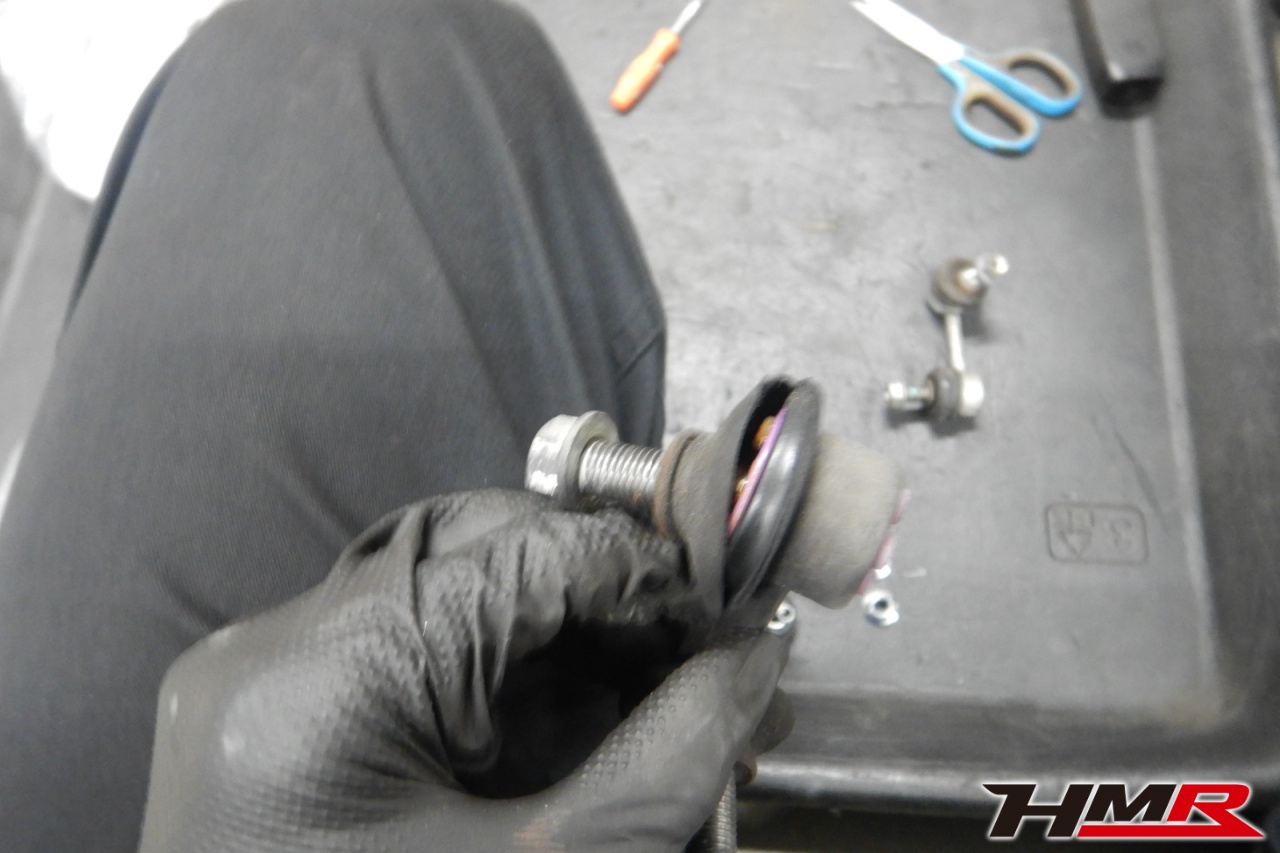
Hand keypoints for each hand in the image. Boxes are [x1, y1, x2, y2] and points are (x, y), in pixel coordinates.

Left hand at [138, 490, 789, 851]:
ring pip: (443, 594)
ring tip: (651, 693)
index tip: (724, 629)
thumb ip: (664, 759)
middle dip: (601, 599)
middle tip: (695, 658)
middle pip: (476, 551)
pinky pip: (403, 654)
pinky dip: (496, 676)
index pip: (523, 551)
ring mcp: (260, 683)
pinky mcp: (271, 718)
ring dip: (556, 635)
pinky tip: (574, 719)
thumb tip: (753, 662)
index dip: (643, 578)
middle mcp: (272, 654)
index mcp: (328, 681)